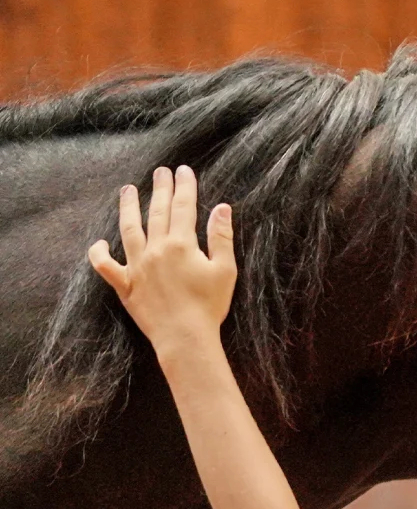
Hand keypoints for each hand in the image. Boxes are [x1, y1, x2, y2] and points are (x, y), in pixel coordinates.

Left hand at [88, 166, 236, 362]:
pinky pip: (105, 266)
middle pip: (157, 212)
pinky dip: (99, 253)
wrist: (185, 337)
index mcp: (181, 245)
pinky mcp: (125, 284)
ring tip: (128, 190)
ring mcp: (137, 266)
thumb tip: (221, 208)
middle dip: (160, 190)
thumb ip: (221, 237)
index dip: (184, 187)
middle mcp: (155, 250)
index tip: (184, 171)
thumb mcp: (225, 270)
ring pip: (129, 230)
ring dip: (128, 208)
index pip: (183, 208)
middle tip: (161, 172)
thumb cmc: (209, 305)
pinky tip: (99, 242)